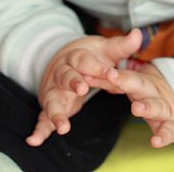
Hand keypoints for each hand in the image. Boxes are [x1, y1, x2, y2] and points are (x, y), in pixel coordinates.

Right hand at [26, 28, 142, 146]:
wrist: (63, 59)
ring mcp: (55, 90)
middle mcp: (62, 73)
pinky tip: (35, 140)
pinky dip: (39, 129)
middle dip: (73, 81)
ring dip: (56, 112)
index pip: (84, 61)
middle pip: (66, 76)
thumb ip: (122, 46)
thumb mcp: (105, 50)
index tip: (108, 72)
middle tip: (82, 88)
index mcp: (76, 57)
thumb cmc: (89, 57)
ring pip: (53, 99)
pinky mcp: (50, 106)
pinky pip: (43, 118)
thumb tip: (138, 34)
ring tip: (63, 126)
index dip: (95, 66)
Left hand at [89, 63, 173, 147]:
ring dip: (146, 107)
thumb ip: (120, 80)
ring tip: (136, 109)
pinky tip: (155, 142)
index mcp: (143, 83)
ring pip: (156, 106)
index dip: (112, 73)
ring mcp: (165, 108)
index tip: (98, 69)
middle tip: (111, 76)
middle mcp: (154, 93)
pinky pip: (169, 131)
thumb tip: (95, 70)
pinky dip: (164, 136)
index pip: (125, 76)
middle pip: (140, 85)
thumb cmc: (157, 94)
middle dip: (125, 80)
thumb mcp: (141, 84)